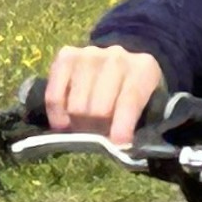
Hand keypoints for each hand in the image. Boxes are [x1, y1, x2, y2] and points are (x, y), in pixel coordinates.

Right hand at [45, 42, 165, 148]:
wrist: (119, 63)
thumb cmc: (133, 91)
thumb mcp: (147, 104)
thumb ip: (136, 123)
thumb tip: (116, 146)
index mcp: (143, 69)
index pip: (130, 100)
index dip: (122, 125)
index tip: (118, 144)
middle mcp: (116, 58)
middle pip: (98, 108)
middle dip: (97, 129)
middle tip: (97, 135)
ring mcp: (89, 55)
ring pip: (76, 105)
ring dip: (78, 124)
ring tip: (83, 126)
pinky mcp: (66, 56)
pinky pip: (54, 95)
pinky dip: (56, 114)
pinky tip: (63, 123)